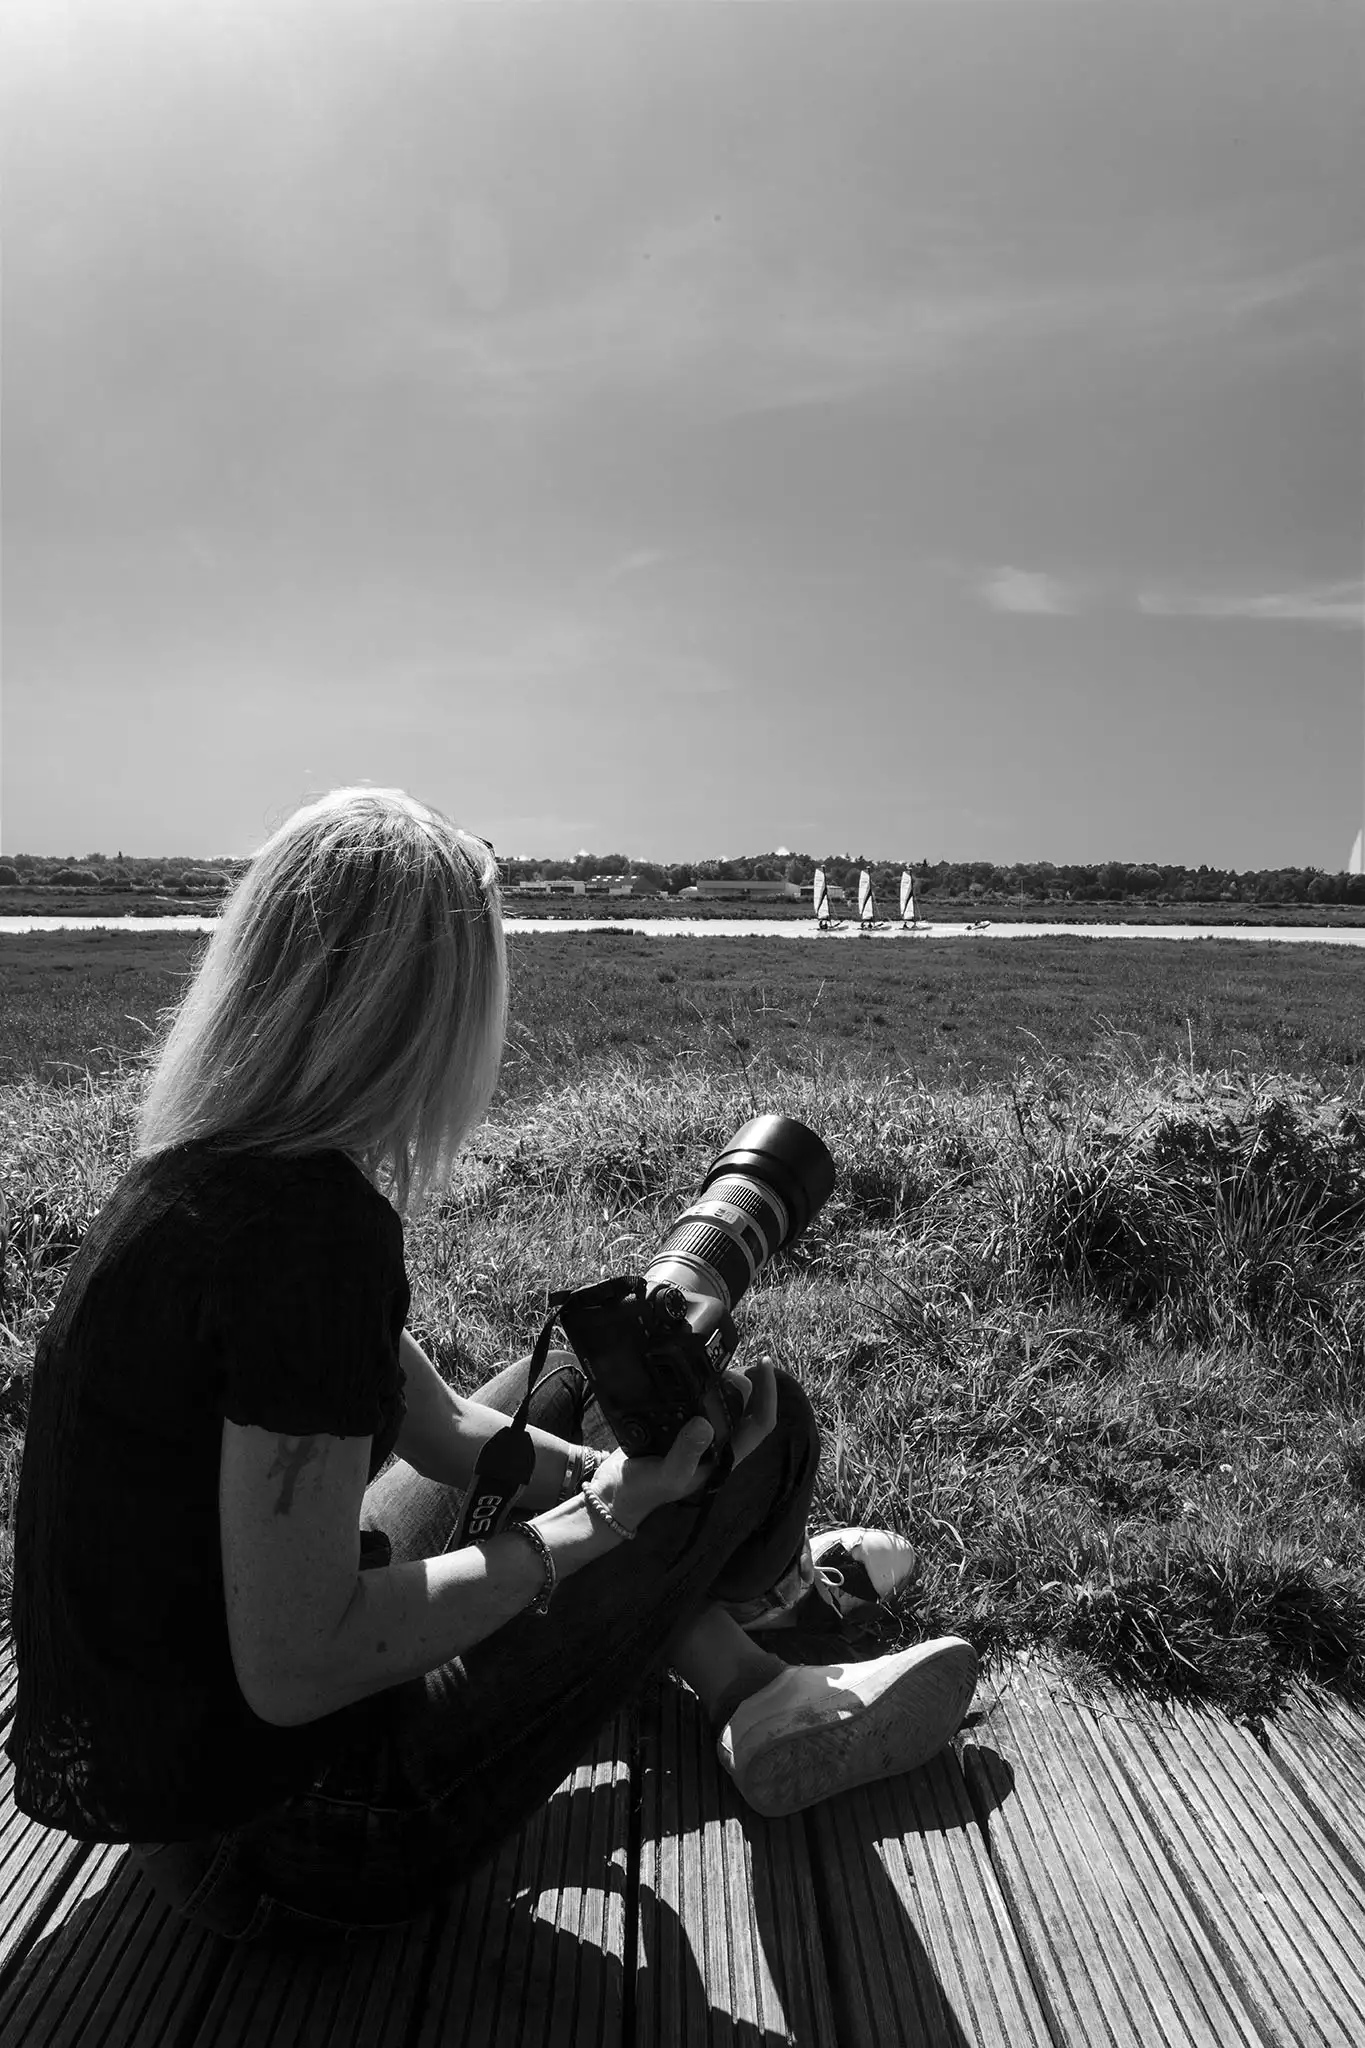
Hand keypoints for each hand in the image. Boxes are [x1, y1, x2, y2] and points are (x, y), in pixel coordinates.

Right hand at [588, 1358, 779, 1532]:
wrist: (615, 1492)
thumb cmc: (644, 1490)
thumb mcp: (668, 1474)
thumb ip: (687, 1453)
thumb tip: (705, 1424)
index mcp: (723, 1456)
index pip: (760, 1424)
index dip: (768, 1395)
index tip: (764, 1364)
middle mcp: (717, 1443)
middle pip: (746, 1407)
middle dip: (746, 1380)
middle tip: (729, 1359)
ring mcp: (699, 1434)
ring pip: (725, 1401)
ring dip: (725, 1379)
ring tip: (713, 1360)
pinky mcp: (679, 1424)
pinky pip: (700, 1399)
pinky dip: (701, 1382)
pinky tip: (690, 1369)